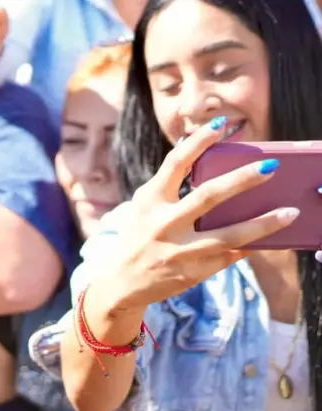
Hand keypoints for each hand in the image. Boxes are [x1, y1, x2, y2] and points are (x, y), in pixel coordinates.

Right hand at [90, 117, 297, 318]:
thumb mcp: (144, 208)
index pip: (175, 164)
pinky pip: (230, 256)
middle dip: (242, 179)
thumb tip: (199, 156)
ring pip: (229, 234)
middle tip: (271, 166)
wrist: (121, 285)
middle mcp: (164, 224)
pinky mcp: (193, 271)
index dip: (198, 142)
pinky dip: (250, 246)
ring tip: (289, 213)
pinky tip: (269, 240)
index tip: (221, 124)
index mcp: (150, 202)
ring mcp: (179, 250)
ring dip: (263, 223)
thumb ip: (167, 186)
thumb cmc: (139, 237)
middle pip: (209, 196)